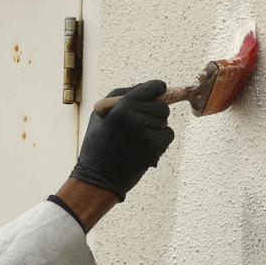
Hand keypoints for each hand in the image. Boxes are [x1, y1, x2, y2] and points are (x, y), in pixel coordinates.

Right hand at [70, 80, 174, 201]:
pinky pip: (168, 135)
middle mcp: (138, 116)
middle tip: (141, 121)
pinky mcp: (156, 147)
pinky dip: (160, 139)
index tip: (157, 93)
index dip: (157, 90)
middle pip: (162, 105)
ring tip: (138, 136)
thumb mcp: (100, 114)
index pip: (154, 87)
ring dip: (156, 125)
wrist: (99, 177)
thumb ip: (121, 96)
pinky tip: (145, 145)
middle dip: (155, 111)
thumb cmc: (97, 144)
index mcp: (123, 105)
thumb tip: (144, 88)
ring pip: (165, 120)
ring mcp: (149, 132)